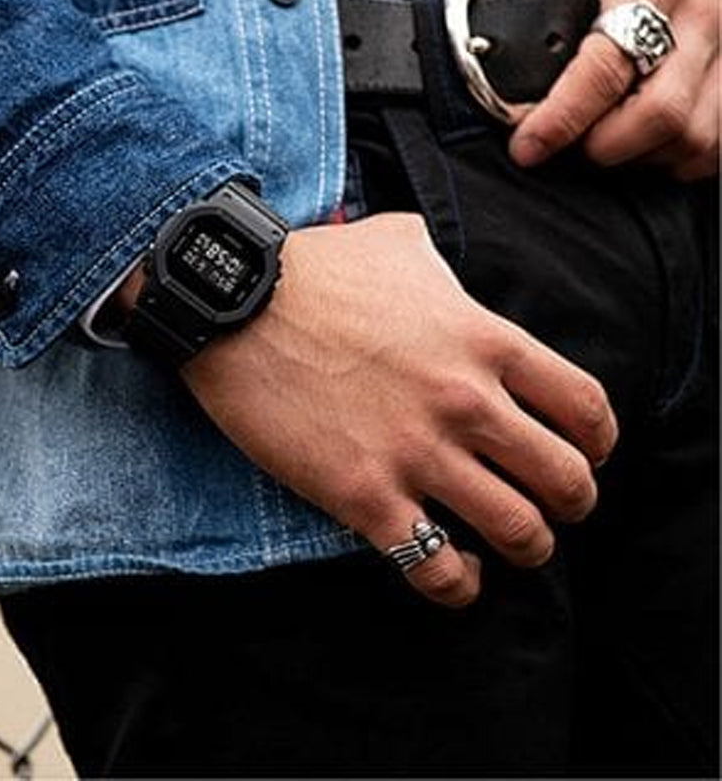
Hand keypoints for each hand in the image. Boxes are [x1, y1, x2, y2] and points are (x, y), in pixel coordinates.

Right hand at [181, 214, 617, 607]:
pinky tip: (451, 571)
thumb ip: (443, 268)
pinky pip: (436, 569)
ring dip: (525, 548)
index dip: (596, 442)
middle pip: (566, 481)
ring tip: (504, 545)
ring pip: (519, 533)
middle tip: (547, 504)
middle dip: (570, 503)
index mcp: (483, 340)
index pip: (586, 407)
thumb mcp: (396, 243)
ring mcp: (416, 452)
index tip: (582, 451)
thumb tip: (450, 281)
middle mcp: (465, 401)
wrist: (233, 304)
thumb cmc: (312, 270)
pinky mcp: (364, 495)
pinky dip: (456, 584)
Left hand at [443, 0, 719, 179]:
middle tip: (563, 146)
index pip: (606, 68)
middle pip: (660, 115)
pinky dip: (679, 158)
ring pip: (694, 136)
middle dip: (602, 147)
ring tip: (599, 143)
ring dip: (641, 156)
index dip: (560, 118)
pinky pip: (717, 143)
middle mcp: (703, 20)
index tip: (524, 147)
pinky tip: (643, 147)